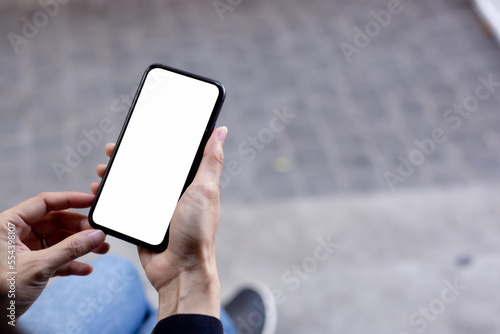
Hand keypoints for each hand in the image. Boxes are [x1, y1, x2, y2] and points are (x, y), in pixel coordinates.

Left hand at [0, 192, 109, 316]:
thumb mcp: (38, 267)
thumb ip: (70, 249)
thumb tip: (96, 236)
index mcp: (8, 225)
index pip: (44, 203)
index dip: (70, 200)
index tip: (91, 202)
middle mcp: (15, 234)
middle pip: (55, 221)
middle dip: (79, 229)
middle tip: (99, 234)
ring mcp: (22, 251)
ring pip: (57, 241)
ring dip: (80, 246)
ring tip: (101, 249)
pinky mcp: (29, 267)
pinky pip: (55, 259)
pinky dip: (71, 263)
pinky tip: (85, 269)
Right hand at [91, 127, 227, 320]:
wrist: (180, 269)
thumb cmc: (197, 231)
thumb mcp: (205, 190)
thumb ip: (210, 161)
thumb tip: (221, 131)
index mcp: (190, 184)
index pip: (171, 157)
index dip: (156, 143)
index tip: (139, 132)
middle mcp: (173, 195)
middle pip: (147, 169)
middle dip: (129, 158)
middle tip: (112, 151)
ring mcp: (155, 209)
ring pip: (132, 185)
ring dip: (116, 175)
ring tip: (102, 169)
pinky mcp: (141, 222)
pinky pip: (123, 205)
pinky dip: (110, 197)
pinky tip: (99, 190)